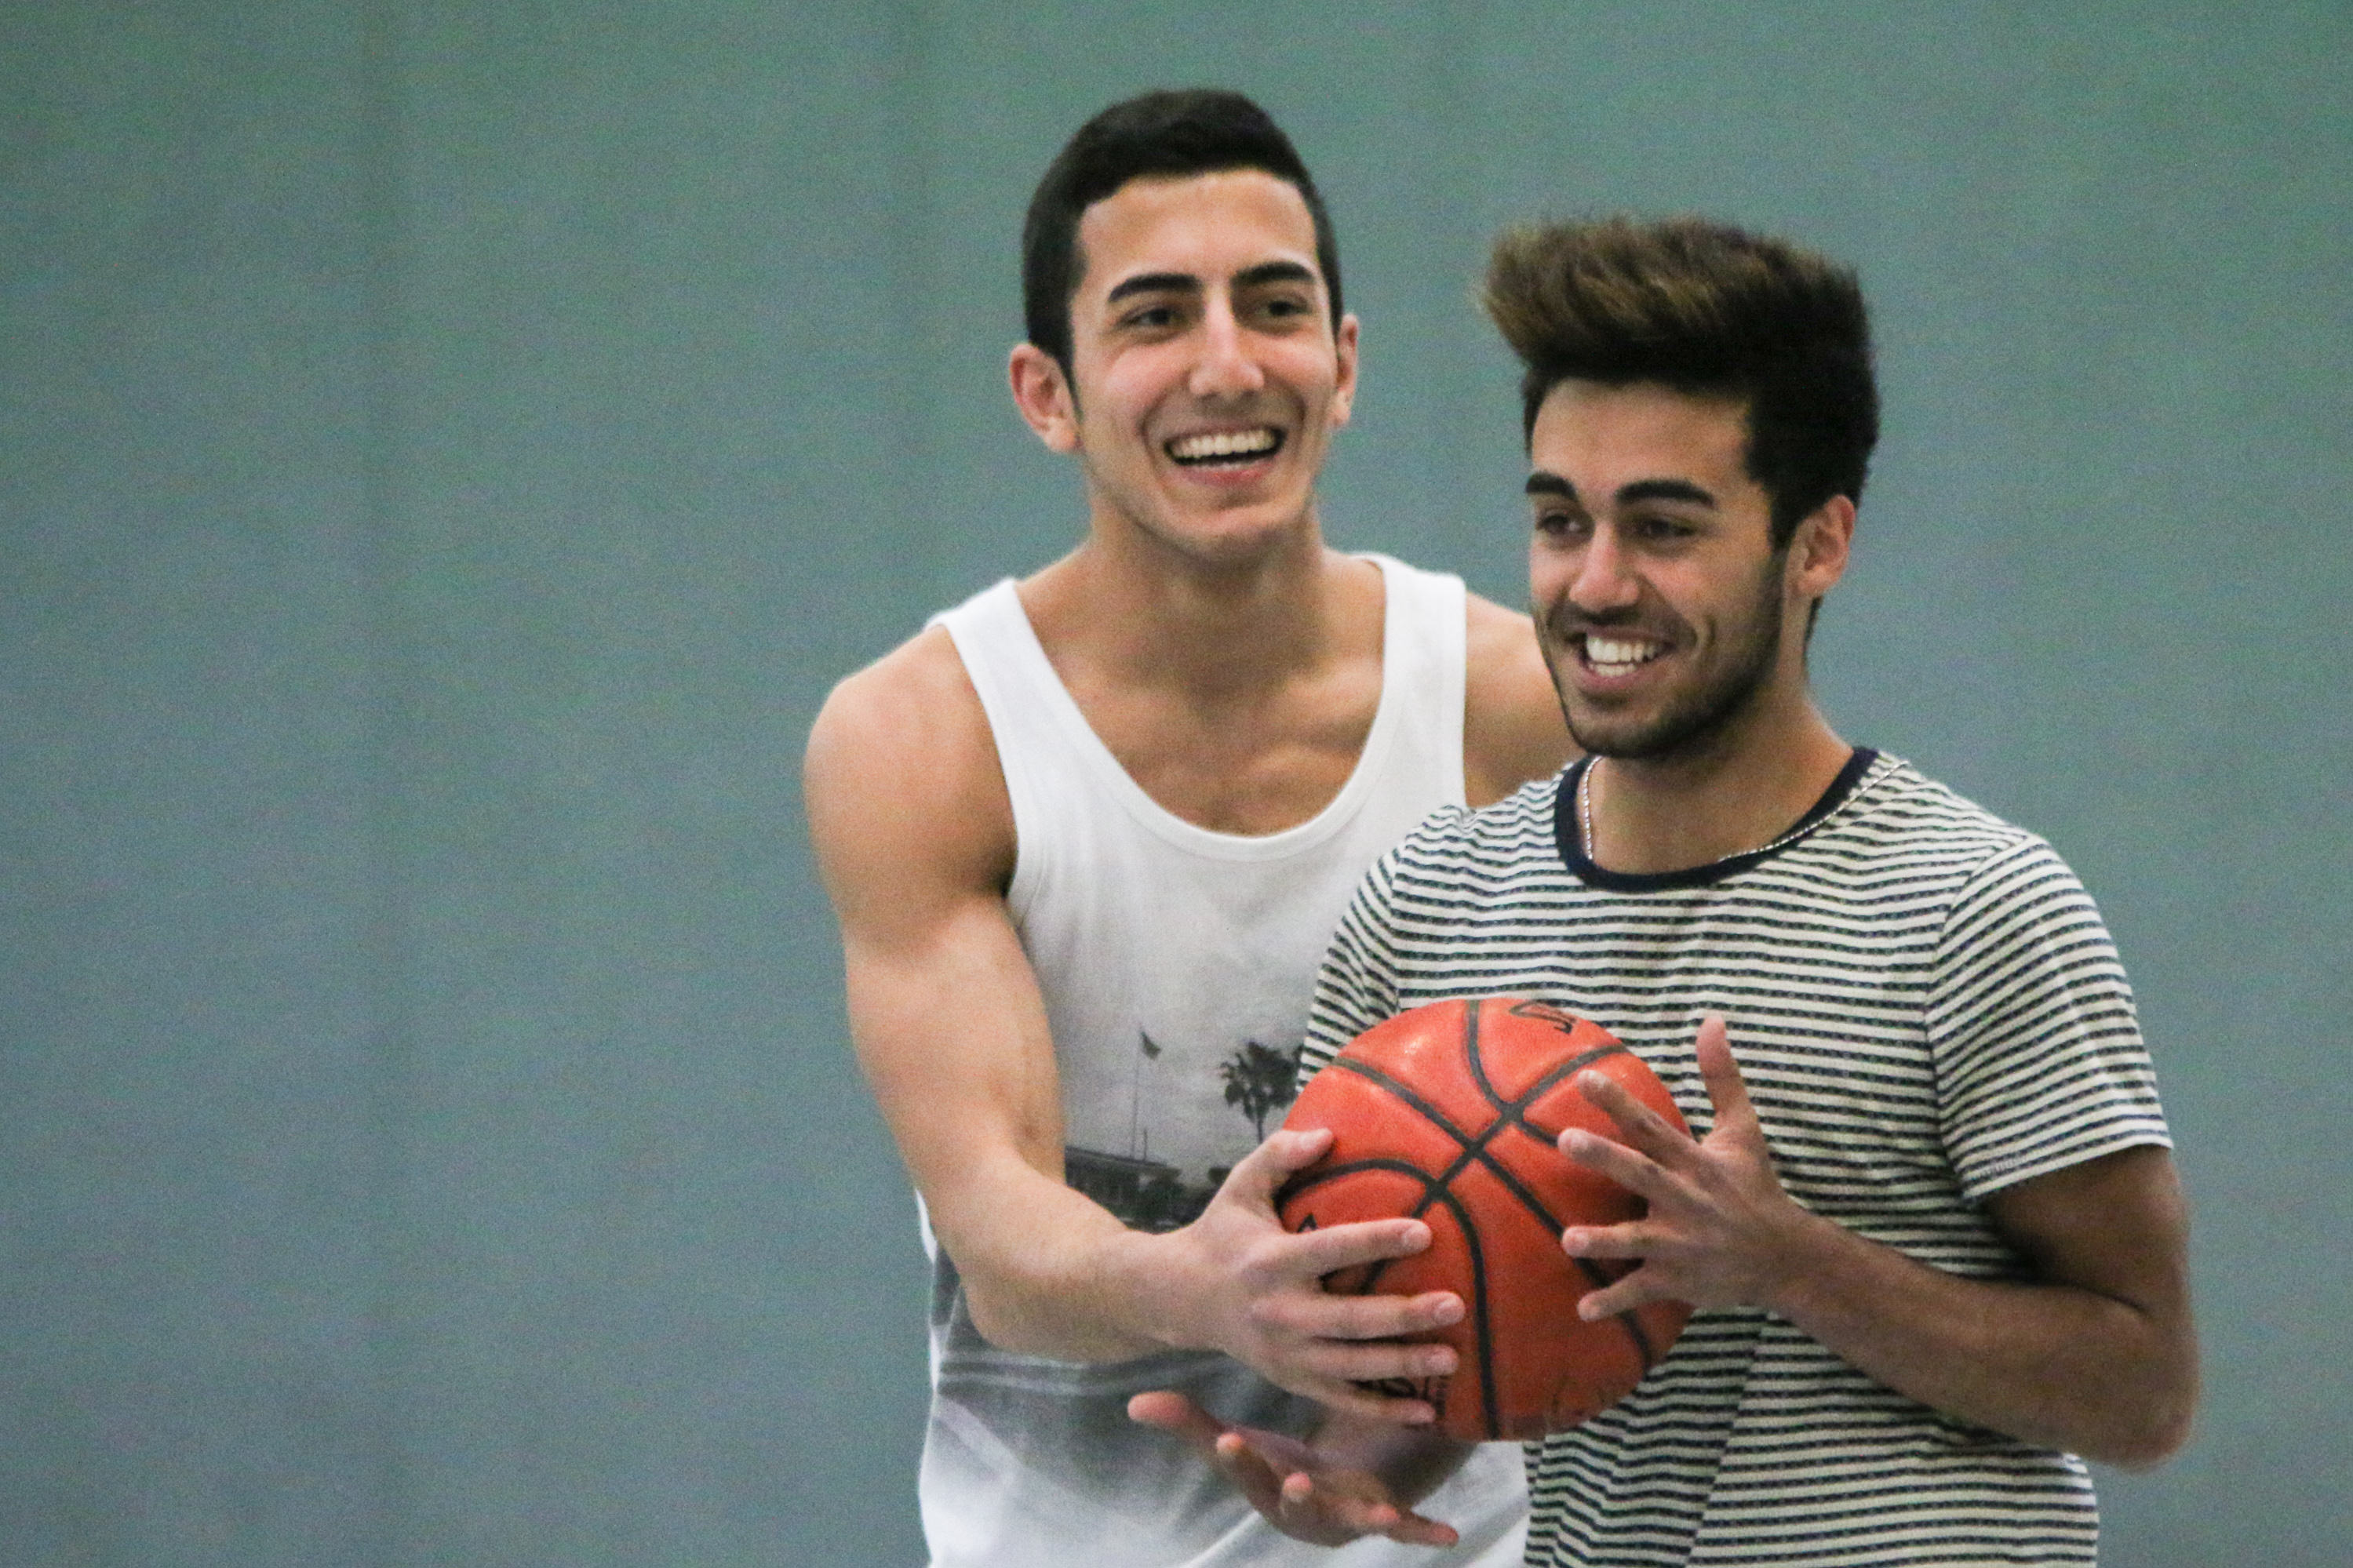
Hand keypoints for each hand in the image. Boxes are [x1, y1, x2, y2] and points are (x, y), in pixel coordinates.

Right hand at [1127, 1392, 1462, 1547]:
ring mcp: (1347, 1518)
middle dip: (1295, 1497)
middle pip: (1297, 1506)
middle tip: (1294, 1480)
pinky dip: (1423, 1533)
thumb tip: (1134, 1403)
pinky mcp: (1384, 1516)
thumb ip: (1191, 1424)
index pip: (1247, 1475)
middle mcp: (1307, 1510)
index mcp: (1268, 1489)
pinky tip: (1447, 1534)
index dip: (1238, 1462)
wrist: (1332, 1487)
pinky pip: (1407, 1530)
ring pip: (1353, 1522)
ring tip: (1379, 1514)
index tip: (1227, 1440)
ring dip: (1365, 1520)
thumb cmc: (1277, 1461)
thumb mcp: (1237, 1438)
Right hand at [1141, 1126, 1467, 1422]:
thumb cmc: (1223, 1233)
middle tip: (1455, 1304)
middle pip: (1351, 1319)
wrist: (1181, 1298)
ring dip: (1404, 1364)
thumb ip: (1279, 1155)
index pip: (1331, 1249)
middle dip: (1405, 1315)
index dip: (1377, 1241)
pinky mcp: (1290, 1380)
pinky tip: (1426, 1413)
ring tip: (1452, 1357)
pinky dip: (1383, 1410)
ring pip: (1352, 1366)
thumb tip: (1329, 1133)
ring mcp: (1285, 1354)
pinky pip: (1342, 1400)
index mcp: (1271, 1262)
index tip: (1426, 1231)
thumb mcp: (1240, 1187)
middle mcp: (1279, 1312)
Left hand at [1556, 1014, 1826, 1318]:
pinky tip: (1581, 1311)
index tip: (1585, 1078)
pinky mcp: (1677, 1281)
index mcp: (1695, 1162)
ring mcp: (1680, 1244)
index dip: (1620, 1102)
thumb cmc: (1754, 1186)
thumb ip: (1720, 1076)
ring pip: (1636, 1241)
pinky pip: (1640, 1293)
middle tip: (1564, 1141)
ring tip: (1567, 1237)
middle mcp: (1686, 1200)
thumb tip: (1711, 1020)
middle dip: (1604, 1159)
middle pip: (1640, 1174)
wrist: (1785, 1257)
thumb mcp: (1742, 1130)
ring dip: (1604, 1241)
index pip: (1652, 1126)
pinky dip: (1612, 1302)